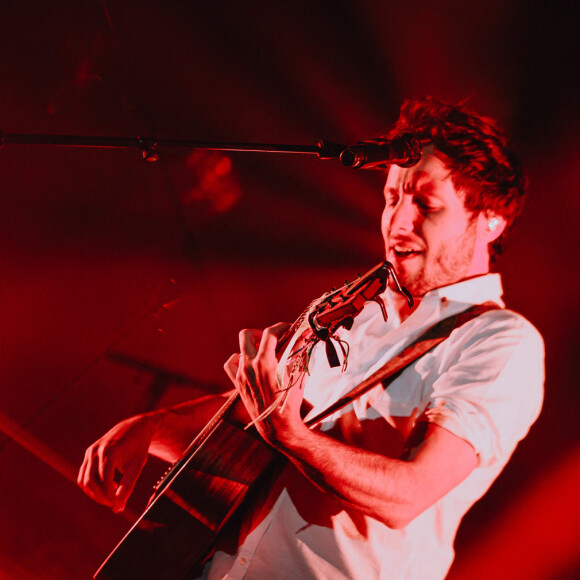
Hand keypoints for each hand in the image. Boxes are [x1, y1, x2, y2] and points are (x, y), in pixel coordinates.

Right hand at [77, 414, 154, 511]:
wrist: (136, 427)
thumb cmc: (139, 447)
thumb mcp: (137, 466)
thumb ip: (128, 485)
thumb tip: (117, 507)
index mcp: (111, 451)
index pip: (104, 481)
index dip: (110, 497)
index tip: (119, 507)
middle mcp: (97, 450)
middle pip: (90, 482)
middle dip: (101, 497)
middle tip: (115, 504)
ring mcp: (90, 451)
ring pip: (84, 480)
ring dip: (95, 493)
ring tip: (112, 495)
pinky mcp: (88, 453)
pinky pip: (84, 475)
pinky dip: (92, 486)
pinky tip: (108, 486)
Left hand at [224, 322, 304, 445]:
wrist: (278, 426)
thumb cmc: (290, 402)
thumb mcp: (297, 374)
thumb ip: (298, 352)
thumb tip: (302, 337)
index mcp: (264, 362)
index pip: (270, 333)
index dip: (280, 327)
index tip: (288, 328)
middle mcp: (249, 366)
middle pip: (247, 334)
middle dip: (261, 333)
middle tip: (273, 339)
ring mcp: (240, 375)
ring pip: (239, 349)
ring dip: (251, 347)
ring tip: (263, 352)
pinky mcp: (237, 384)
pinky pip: (231, 365)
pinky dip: (238, 360)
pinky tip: (249, 363)